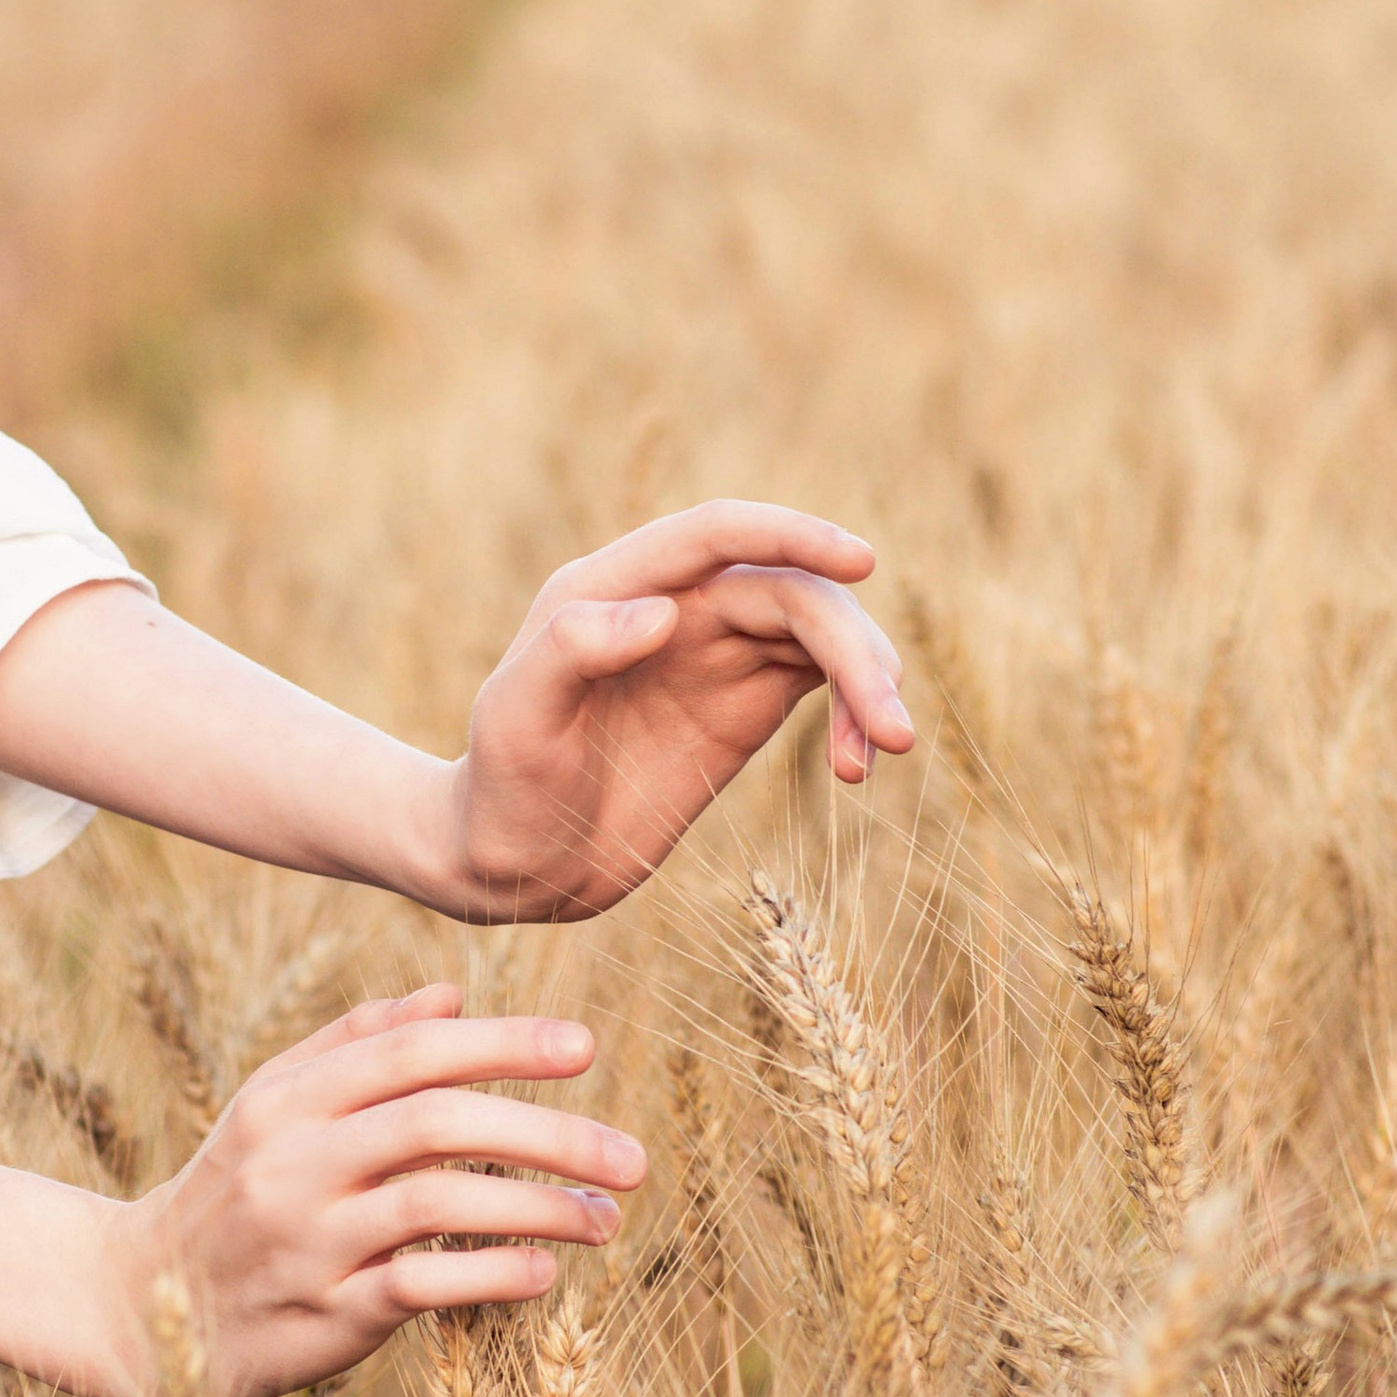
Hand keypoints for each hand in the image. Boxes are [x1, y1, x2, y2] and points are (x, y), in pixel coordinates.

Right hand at [104, 985, 642, 1396]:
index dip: (501, 1043)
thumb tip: (449, 995)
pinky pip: (420, 1284)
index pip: (410, 1053)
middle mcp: (297, 1160)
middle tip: (631, 1156)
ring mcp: (308, 1238)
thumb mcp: (274, 1106)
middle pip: (437, 1122)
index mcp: (290, 1099)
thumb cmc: (233, 1191)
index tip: (583, 1048)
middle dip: (547, 1132)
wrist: (142, 1305)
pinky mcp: (324, 1313)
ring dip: (539, 1208)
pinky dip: (491, 1274)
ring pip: (438, 1203)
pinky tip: (547, 1271)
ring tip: (607, 1219)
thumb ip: (356, 1045)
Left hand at [437, 501, 914, 920]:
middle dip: (852, 644)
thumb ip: (572, 652)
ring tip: (889, 747)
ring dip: (868, 678)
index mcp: (614, 586)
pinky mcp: (745, 706)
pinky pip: (822, 684)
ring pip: (819, 634)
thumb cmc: (504, 784)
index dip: (791, 535)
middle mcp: (675, 605)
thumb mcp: (516, 719)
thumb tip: (664, 613)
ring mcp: (716, 654)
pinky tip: (860, 765)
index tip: (861, 562)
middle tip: (893, 723)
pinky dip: (854, 714)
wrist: (517, 861)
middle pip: (790, 592)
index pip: (719, 535)